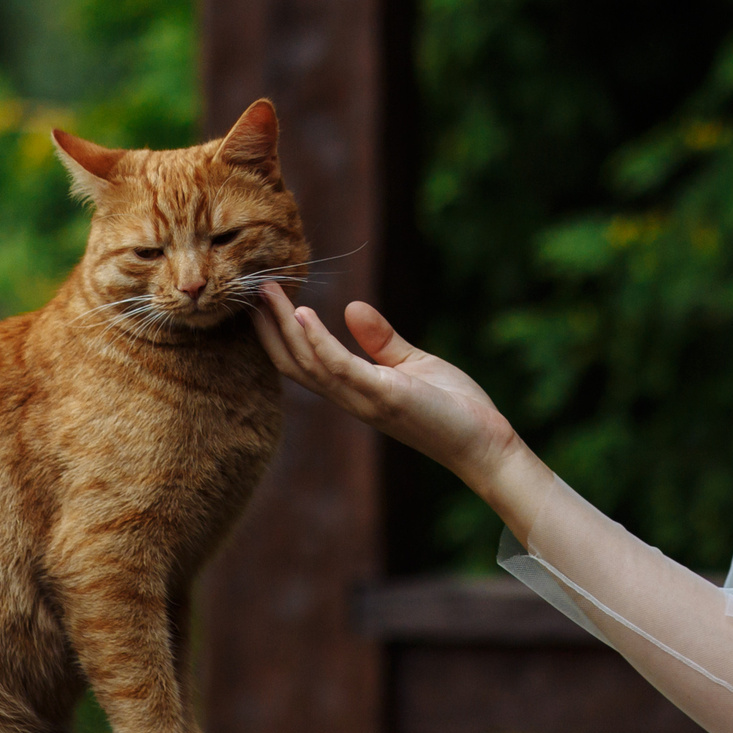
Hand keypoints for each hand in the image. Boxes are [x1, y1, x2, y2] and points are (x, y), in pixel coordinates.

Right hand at [255, 288, 524, 491]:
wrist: (484, 443)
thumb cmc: (452, 407)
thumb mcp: (412, 364)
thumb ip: (380, 340)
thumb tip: (351, 306)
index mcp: (354, 390)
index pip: (303, 362)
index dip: (278, 333)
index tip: (262, 299)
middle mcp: (350, 397)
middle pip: (294, 363)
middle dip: (269, 328)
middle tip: (248, 290)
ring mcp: (364, 399)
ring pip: (308, 363)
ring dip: (285, 327)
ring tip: (267, 293)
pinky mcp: (384, 396)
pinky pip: (340, 367)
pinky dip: (319, 341)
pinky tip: (303, 314)